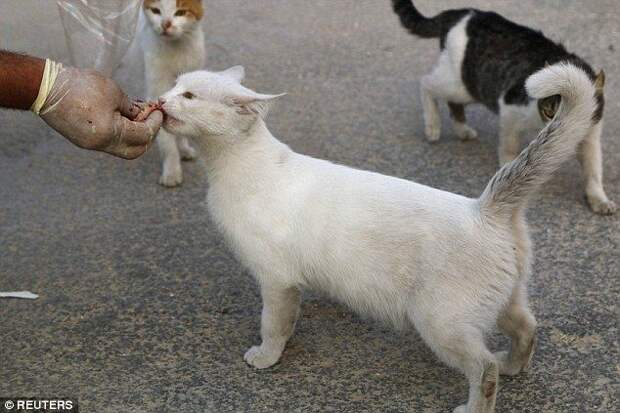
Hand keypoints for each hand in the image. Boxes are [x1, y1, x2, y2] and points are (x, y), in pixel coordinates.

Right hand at [39, 66, 161, 158]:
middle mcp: (101, 145)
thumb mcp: (113, 92)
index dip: (154, 124)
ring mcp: (91, 145)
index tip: (158, 112)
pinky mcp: (84, 140)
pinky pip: (109, 142)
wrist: (46, 89)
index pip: (143, 135)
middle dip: (147, 136)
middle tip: (151, 120)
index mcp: (110, 134)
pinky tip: (121, 117)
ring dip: (133, 134)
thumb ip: (131, 107)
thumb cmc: (80, 86)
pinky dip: (120, 132)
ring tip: (136, 115)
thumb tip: (141, 115)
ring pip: (122, 147)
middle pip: (135, 150)